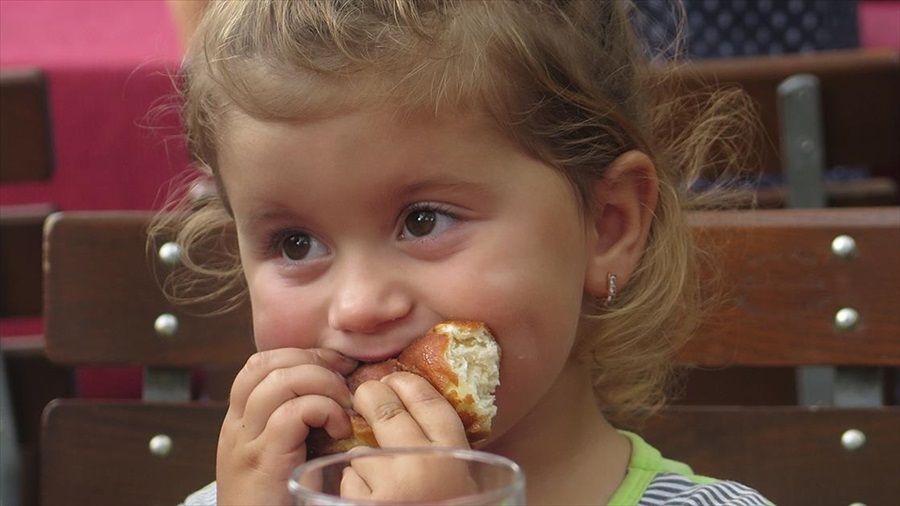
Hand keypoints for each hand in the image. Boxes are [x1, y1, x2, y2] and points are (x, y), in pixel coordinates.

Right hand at [216, 348, 356, 505]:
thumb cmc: (284, 505)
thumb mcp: (289, 455)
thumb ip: (301, 423)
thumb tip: (345, 389)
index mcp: (241, 422)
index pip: (262, 363)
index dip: (303, 356)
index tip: (337, 369)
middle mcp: (236, 427)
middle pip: (268, 363)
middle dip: (314, 363)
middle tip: (344, 384)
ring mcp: (246, 443)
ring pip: (280, 380)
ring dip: (323, 384)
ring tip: (344, 409)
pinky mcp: (262, 461)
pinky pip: (292, 412)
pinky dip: (324, 410)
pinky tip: (340, 430)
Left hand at [341, 372, 475, 501]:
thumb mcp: (464, 479)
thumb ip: (446, 449)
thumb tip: (417, 416)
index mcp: (453, 455)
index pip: (427, 401)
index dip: (407, 384)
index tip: (395, 380)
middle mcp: (420, 465)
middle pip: (387, 411)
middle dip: (372, 397)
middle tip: (366, 396)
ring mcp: (389, 486)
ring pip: (362, 451)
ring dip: (365, 458)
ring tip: (380, 474)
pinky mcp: (364, 505)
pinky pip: (350, 480)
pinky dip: (357, 486)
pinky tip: (372, 497)